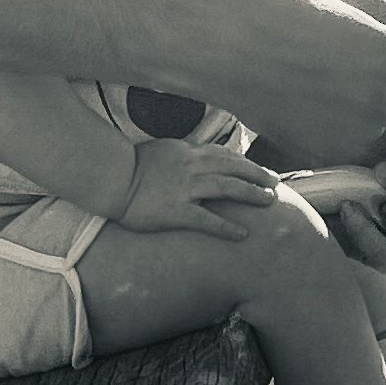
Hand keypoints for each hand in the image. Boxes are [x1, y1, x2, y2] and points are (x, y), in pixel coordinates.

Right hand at [109, 140, 276, 241]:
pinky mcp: (176, 211)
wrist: (111, 178)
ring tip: (268, 201)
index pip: (223, 155)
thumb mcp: (161, 150)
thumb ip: (181, 153)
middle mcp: (190, 167)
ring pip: (226, 188)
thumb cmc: (130, 165)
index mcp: (187, 152)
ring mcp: (184, 188)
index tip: (258, 169)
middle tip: (275, 183)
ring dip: (250, 193)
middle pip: (233, 168)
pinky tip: (242, 234)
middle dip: (257, 174)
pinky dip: (226, 227)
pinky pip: (206, 220)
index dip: (244, 162)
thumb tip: (195, 154)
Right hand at [190, 0, 385, 164]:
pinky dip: (337, 139)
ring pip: (377, 136)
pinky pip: (348, 153)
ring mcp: (356, 131)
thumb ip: (379, 8)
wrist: (224, 45)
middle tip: (347, 80)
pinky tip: (309, 112)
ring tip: (323, 95)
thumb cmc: (278, 10)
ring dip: (362, 123)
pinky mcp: (325, 153)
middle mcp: (384, 98)